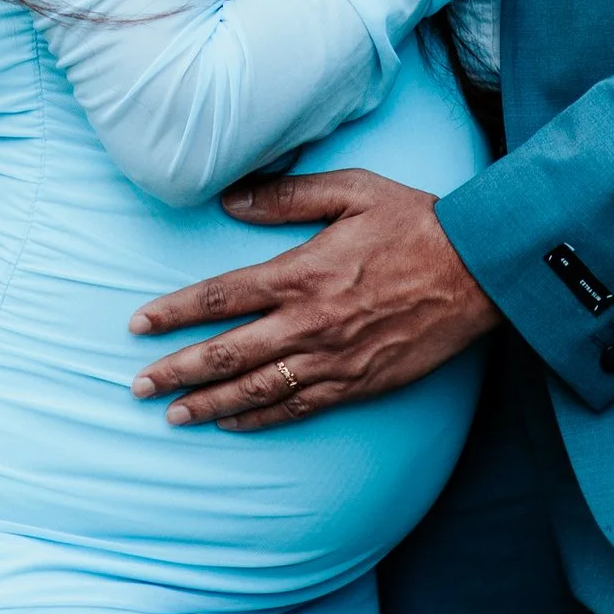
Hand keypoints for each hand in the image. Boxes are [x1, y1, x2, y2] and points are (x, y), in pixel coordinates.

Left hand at [128, 170, 496, 426]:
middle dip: (177, 370)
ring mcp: (332, 359)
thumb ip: (288, 196)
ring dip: (208, 404)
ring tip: (172, 415)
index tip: (138, 325)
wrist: (476, 272)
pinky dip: (260, 419)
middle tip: (136, 387)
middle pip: (228, 352)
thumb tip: (230, 200)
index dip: (174, 313)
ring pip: (256, 389)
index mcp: (301, 272)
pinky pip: (298, 408)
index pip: (221, 296)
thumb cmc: (413, 222)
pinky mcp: (357, 383)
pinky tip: (232, 423)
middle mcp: (308, 322)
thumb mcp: (352, 190)